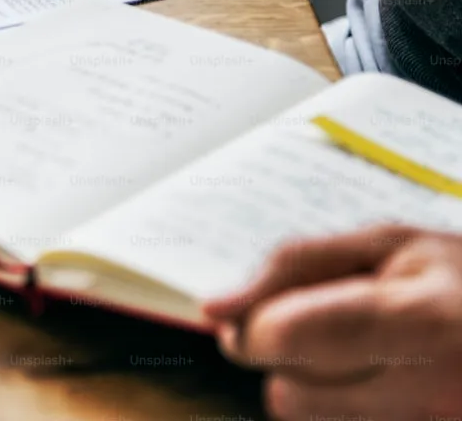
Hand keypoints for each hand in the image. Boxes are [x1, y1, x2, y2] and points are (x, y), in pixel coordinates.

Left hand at [202, 224, 461, 419]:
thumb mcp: (393, 244)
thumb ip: (295, 267)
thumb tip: (214, 310)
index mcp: (421, 322)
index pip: (291, 337)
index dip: (256, 328)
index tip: (256, 319)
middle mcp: (435, 393)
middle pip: (291, 395)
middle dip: (287, 360)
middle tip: (322, 328)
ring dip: (315, 388)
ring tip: (365, 353)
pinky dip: (345, 409)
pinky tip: (381, 380)